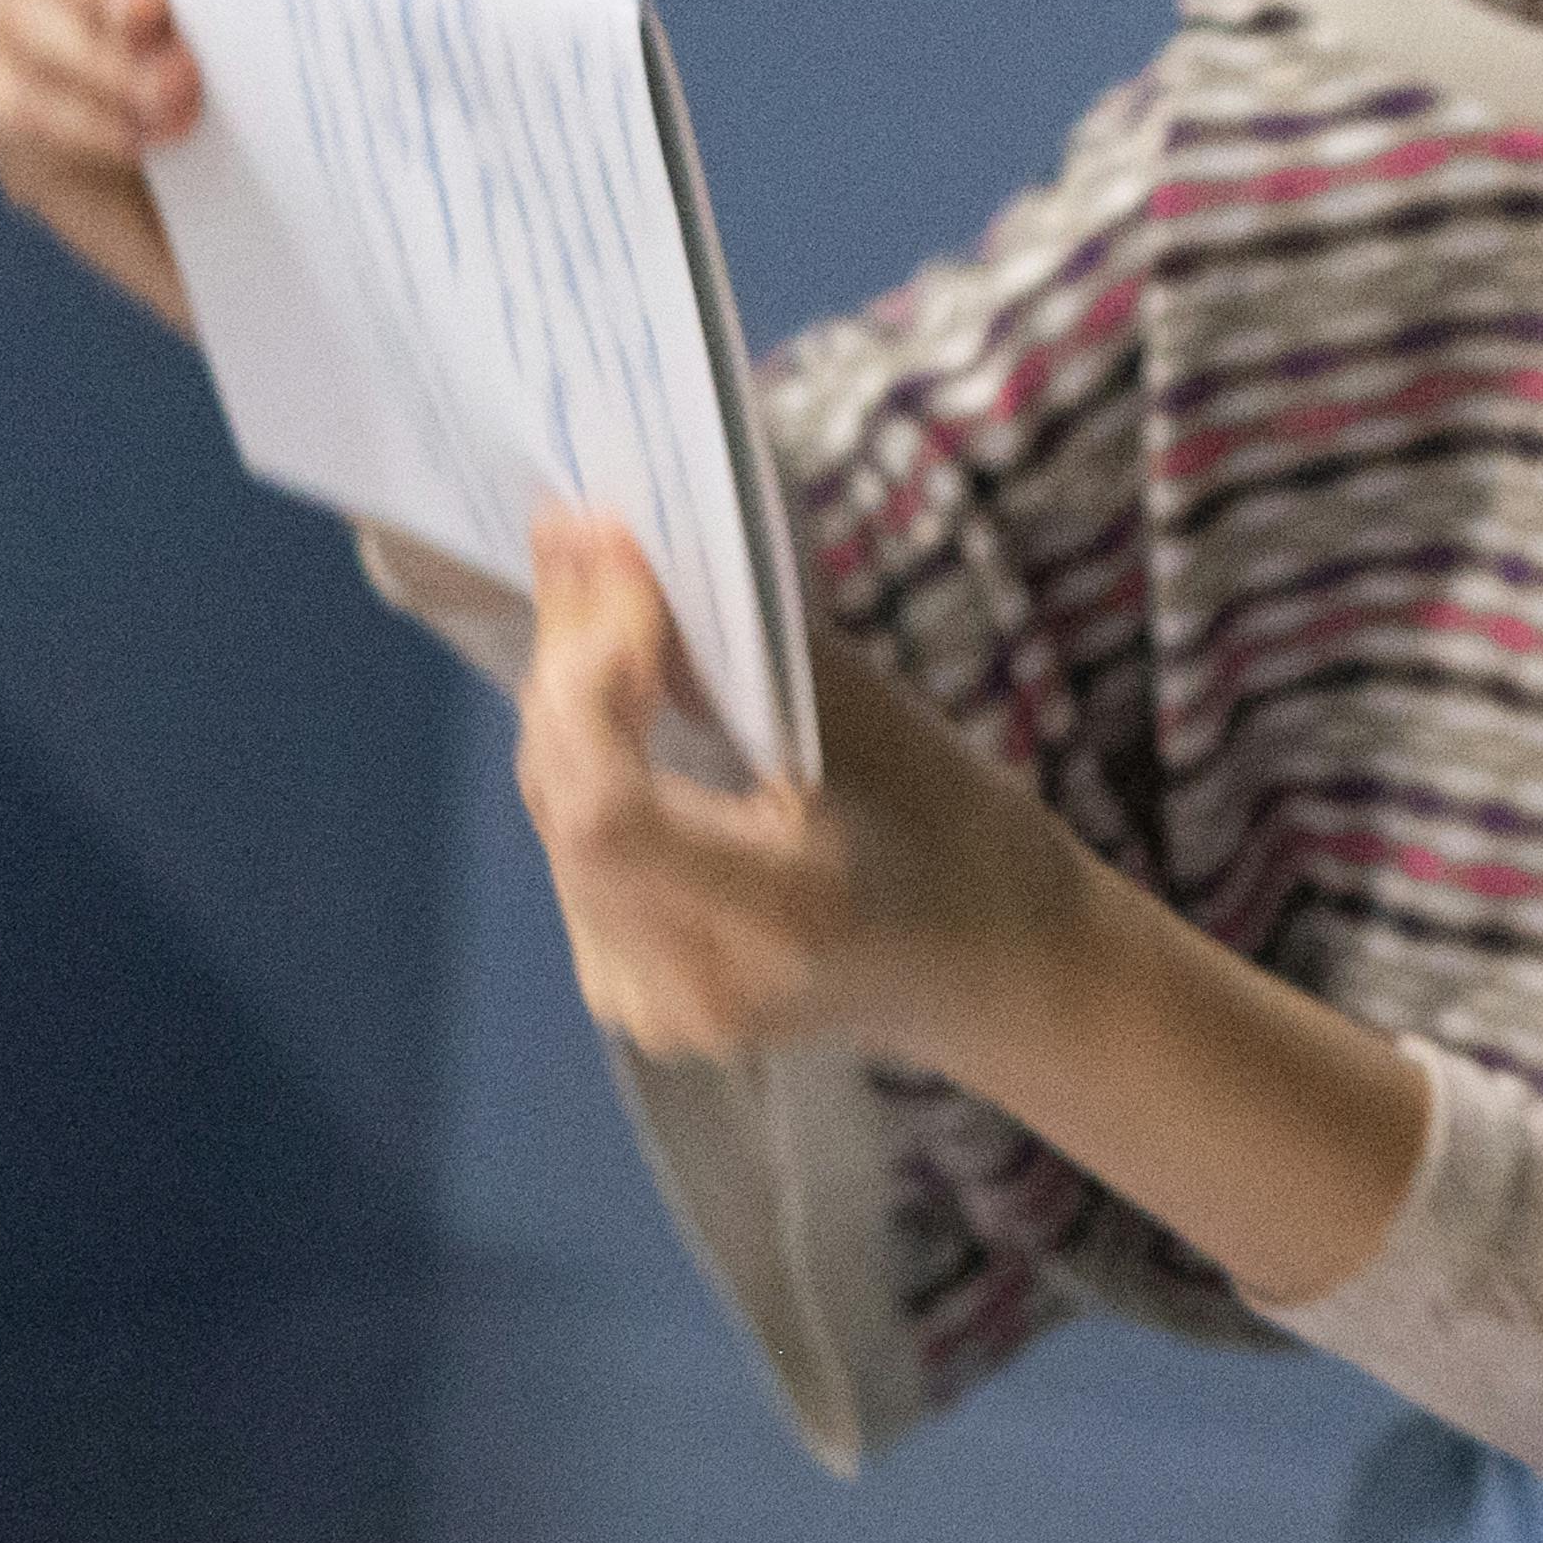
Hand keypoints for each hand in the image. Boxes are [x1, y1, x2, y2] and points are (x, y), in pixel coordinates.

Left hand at [514, 515, 1070, 1066]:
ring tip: (593, 589)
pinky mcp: (628, 989)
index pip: (608, 811)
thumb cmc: (959, 836)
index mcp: (785, 920)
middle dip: (570, 658)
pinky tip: (603, 681)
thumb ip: (743, 654)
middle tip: (586, 540)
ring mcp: (653, 1003)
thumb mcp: (876, 726)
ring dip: (565, 696)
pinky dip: (579, 752)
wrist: (989, 966)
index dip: (587, 673)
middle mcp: (698, 983)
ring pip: (553, 814)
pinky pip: (569, 844)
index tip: (613, 554)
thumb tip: (615, 561)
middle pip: (566, 801)